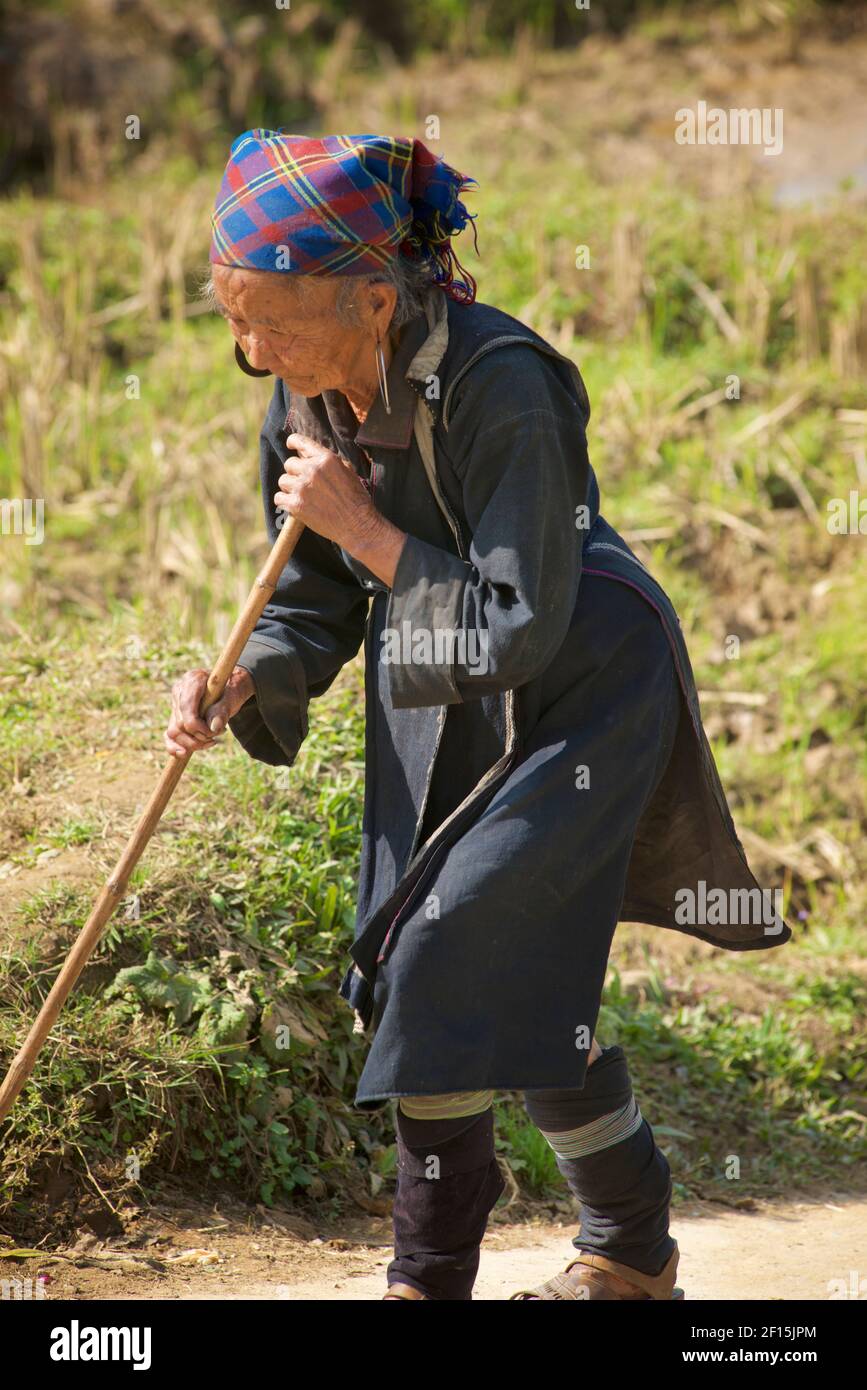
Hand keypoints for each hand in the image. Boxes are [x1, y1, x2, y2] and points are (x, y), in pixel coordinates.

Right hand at [165, 666, 254, 757]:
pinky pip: (168, 736)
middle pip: (179, 723)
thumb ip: (223, 710)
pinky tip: (184, 753)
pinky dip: (175, 747)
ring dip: (191, 744)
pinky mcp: (174, 716)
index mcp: (193, 680)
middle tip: (217, 735)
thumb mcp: (233, 697)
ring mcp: (175, 704)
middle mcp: (180, 690)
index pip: (186, 708)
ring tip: (210, 741)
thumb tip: (213, 729)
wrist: (230, 689)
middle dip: (198, 736)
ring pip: (173, 732)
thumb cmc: (232, 690)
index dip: (198, 726)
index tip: (214, 733)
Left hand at [276, 433, 380, 551]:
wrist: (357, 524)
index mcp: (326, 459)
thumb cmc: (356, 499)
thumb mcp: (347, 471)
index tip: (290, 445)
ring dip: (290, 487)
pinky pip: (279, 498)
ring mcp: (302, 487)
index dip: (293, 442)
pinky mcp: (295, 504)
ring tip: (302, 496)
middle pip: (289, 464)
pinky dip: (284, 502)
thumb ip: (327, 461)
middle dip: (295, 473)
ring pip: (283, 481)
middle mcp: (312, 470)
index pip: (300, 442)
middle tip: (305, 484)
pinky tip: (294, 505)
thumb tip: (306, 454)